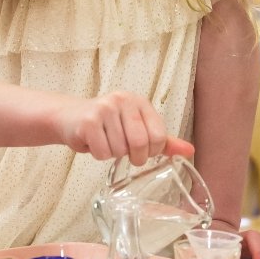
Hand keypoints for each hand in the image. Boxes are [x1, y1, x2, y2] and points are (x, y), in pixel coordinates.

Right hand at [57, 91, 194, 164]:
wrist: (69, 117)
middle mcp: (123, 100)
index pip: (159, 136)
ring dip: (113, 155)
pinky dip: (99, 155)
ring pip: (119, 151)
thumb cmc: (107, 125)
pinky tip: (94, 143)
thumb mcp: (137, 128)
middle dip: (134, 158)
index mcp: (139, 102)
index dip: (151, 151)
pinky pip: (103, 153)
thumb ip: (163, 140)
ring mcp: (105, 109)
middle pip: (140, 144)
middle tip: (125, 154)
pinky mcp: (88, 121)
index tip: (142, 150)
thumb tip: (190, 151)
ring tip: (105, 143)